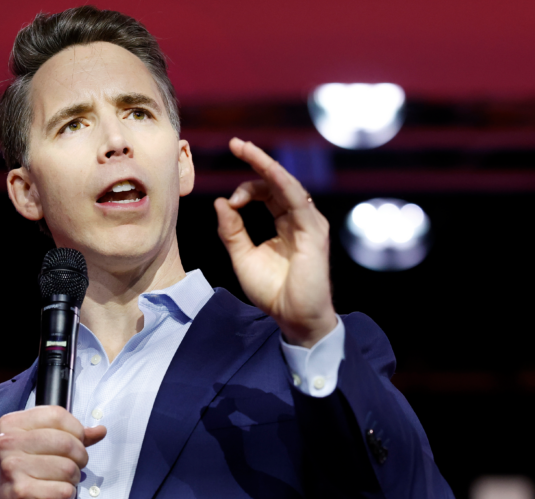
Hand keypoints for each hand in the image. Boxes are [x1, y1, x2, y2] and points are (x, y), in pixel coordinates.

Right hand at [0, 406, 106, 498]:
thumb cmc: (31, 474)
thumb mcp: (47, 446)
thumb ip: (74, 435)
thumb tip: (100, 430)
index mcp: (11, 425)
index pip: (56, 415)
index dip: (76, 430)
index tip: (76, 440)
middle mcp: (7, 444)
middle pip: (65, 442)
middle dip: (79, 456)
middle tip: (74, 465)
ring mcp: (12, 468)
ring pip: (68, 468)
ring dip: (73, 477)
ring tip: (61, 480)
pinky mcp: (22, 492)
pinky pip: (64, 490)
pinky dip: (67, 494)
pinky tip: (54, 494)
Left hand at [214, 138, 337, 347]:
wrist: (293, 318)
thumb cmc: (272, 291)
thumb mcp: (243, 257)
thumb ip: (232, 231)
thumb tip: (221, 202)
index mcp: (284, 223)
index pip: (267, 192)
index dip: (246, 189)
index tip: (229, 202)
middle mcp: (298, 218)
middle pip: (277, 182)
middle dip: (256, 161)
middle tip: (236, 144)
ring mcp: (308, 223)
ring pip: (287, 184)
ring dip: (265, 165)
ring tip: (245, 149)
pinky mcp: (314, 231)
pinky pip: (297, 199)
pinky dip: (281, 182)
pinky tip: (267, 170)